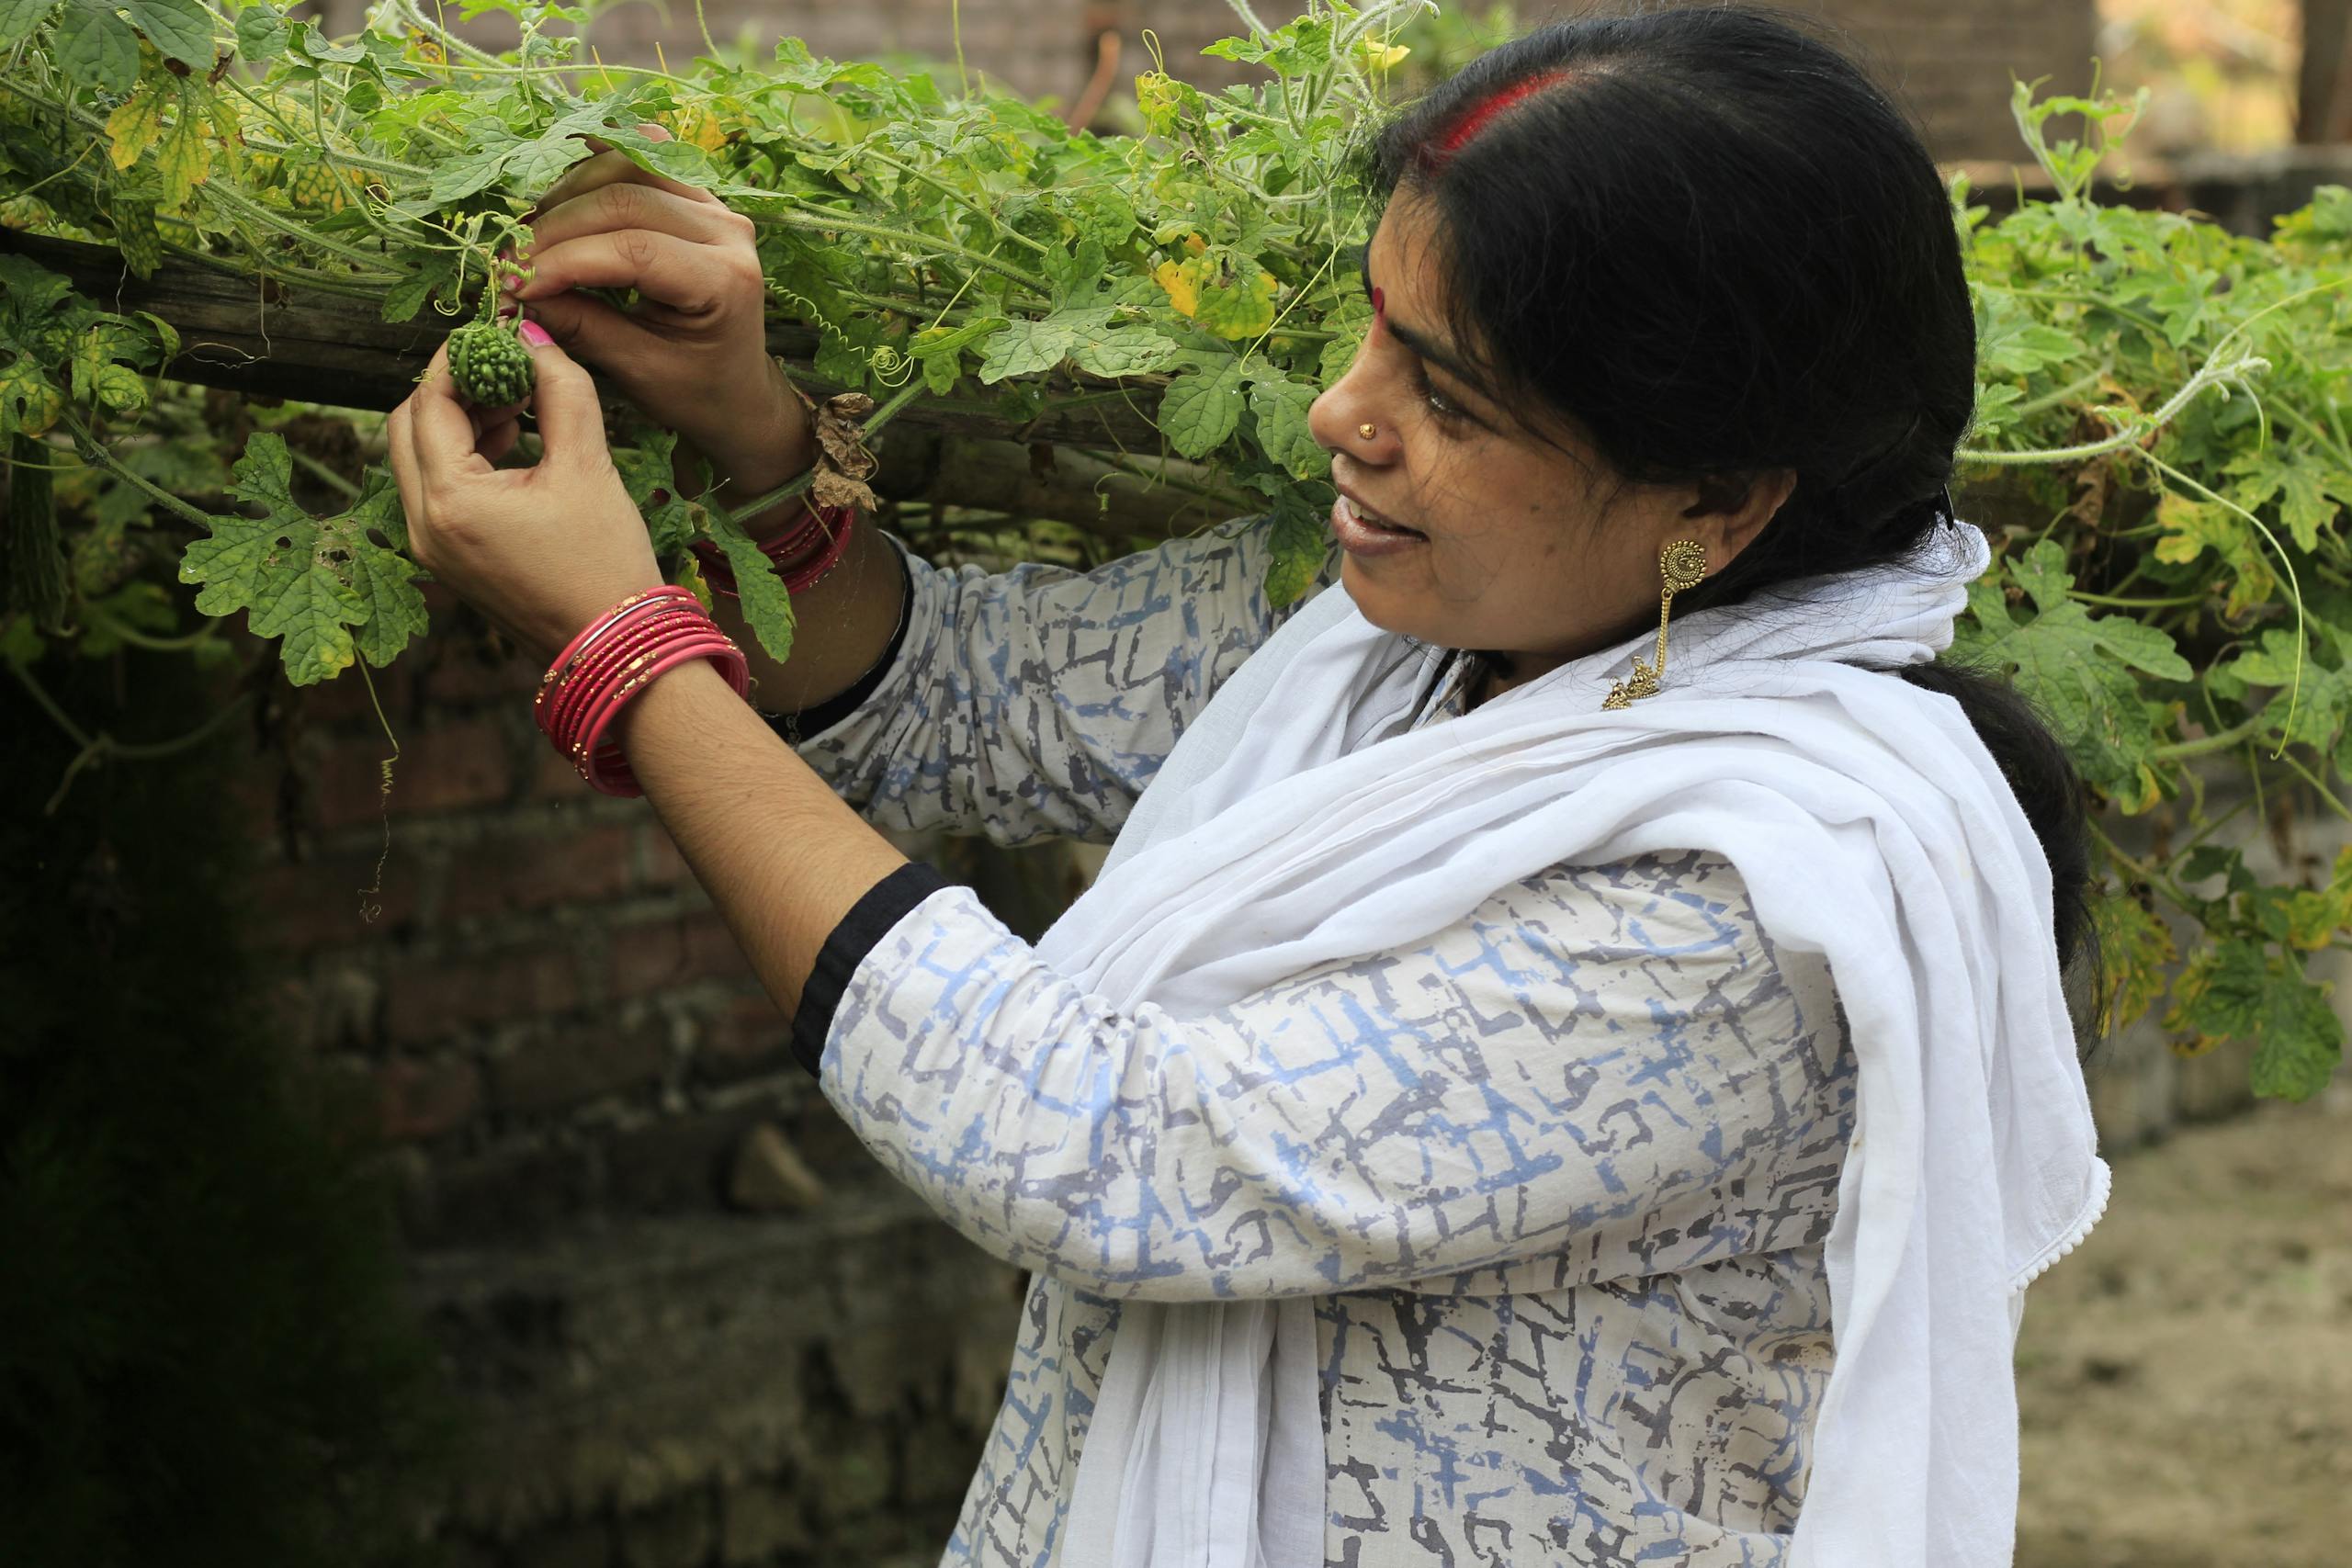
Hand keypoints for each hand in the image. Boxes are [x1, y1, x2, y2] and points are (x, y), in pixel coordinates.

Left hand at [386, 324, 663, 665]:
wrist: (615, 647)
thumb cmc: (605, 562)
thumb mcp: (589, 466)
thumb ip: (561, 389)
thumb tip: (533, 336)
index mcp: (451, 500)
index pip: (429, 402)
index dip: (457, 359)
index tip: (494, 335)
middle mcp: (422, 525)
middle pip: (407, 426)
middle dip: (451, 390)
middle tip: (504, 372)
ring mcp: (429, 548)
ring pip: (417, 457)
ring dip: (457, 422)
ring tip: (517, 408)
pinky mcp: (446, 560)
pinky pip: (435, 490)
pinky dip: (462, 458)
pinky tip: (513, 447)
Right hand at [503, 123, 812, 495]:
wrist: (737, 391)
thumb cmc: (693, 390)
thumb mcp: (637, 369)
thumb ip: (578, 325)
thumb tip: (510, 291)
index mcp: (725, 280)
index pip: (632, 249)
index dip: (563, 261)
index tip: (513, 283)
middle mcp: (727, 231)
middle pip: (624, 199)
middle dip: (556, 228)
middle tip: (509, 262)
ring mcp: (715, 206)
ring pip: (628, 165)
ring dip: (568, 192)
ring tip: (531, 235)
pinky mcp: (696, 197)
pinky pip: (640, 159)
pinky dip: (594, 166)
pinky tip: (559, 188)